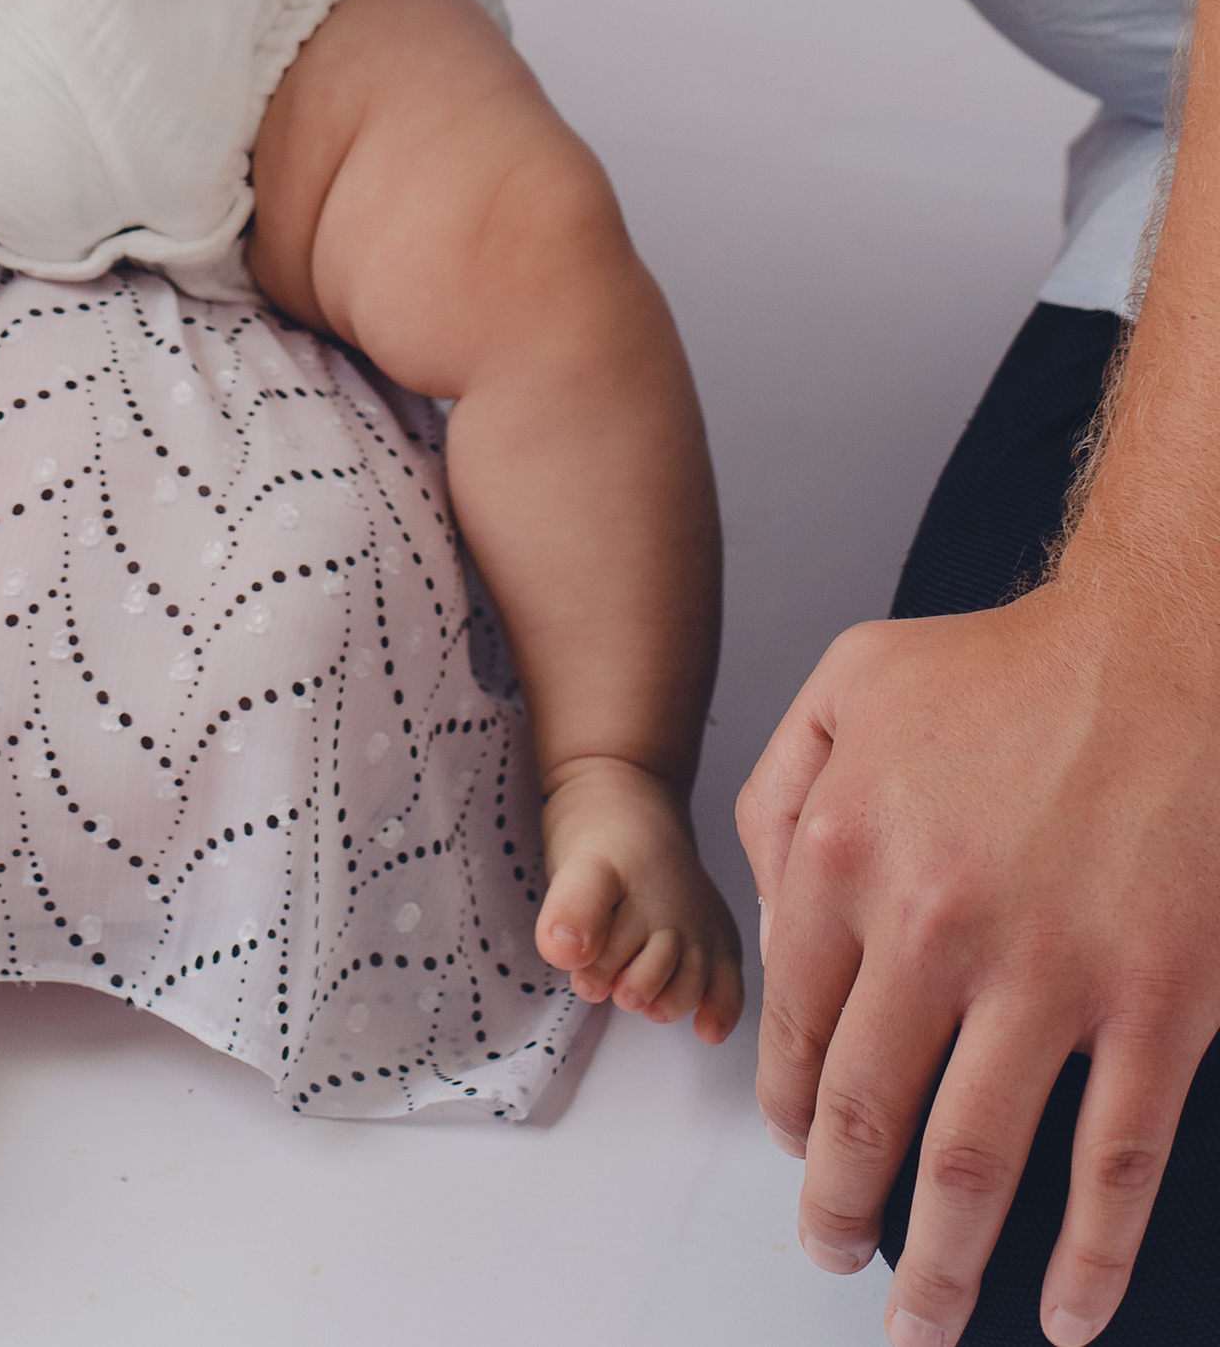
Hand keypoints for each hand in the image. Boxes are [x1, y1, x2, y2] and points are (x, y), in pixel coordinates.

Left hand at [739, 586, 1219, 1344]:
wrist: (1166, 651)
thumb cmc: (1014, 669)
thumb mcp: (849, 687)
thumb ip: (782, 796)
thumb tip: (765, 913)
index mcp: (847, 852)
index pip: (797, 1024)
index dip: (791, 1109)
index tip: (799, 1149)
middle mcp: (934, 925)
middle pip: (867, 1113)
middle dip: (841, 1209)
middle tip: (837, 1252)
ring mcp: (1051, 977)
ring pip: (976, 1164)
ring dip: (944, 1262)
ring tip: (925, 1315)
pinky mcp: (1157, 1007)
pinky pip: (1116, 1166)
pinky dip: (1091, 1259)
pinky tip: (1067, 1309)